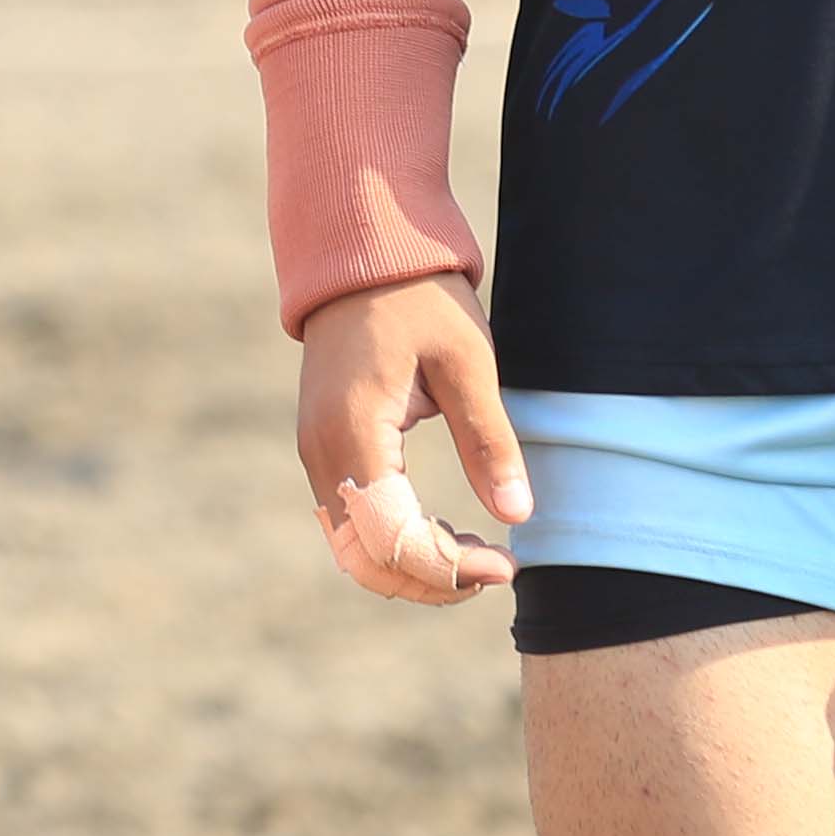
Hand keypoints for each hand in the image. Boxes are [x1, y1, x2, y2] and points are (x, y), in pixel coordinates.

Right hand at [296, 271, 526, 602]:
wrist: (361, 254)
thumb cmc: (419, 299)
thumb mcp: (467, 362)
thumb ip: (489, 439)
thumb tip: (518, 515)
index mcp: (353, 430)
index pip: (394, 537)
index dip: (451, 568)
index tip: (507, 565)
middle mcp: (321, 451)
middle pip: (365, 559)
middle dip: (432, 581)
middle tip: (495, 568)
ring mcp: (316, 451)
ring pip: (354, 548)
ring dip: (414, 566)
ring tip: (475, 552)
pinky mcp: (324, 448)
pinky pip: (352, 522)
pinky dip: (396, 543)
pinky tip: (444, 529)